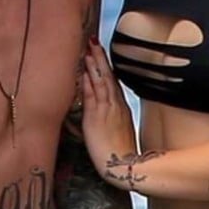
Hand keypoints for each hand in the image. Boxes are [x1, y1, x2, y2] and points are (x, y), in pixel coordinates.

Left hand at [82, 41, 137, 179]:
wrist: (123, 167)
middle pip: (108, 77)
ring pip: (101, 82)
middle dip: (100, 58)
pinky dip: (89, 82)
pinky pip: (92, 95)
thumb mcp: (119, 131)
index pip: (113, 82)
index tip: (100, 52)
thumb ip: (112, 117)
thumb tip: (104, 109)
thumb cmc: (120, 153)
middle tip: (93, 40)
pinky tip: (84, 71)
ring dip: (93, 65)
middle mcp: (116, 106)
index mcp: (122, 108)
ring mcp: (106, 110)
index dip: (106, 66)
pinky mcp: (96, 118)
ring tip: (87, 49)